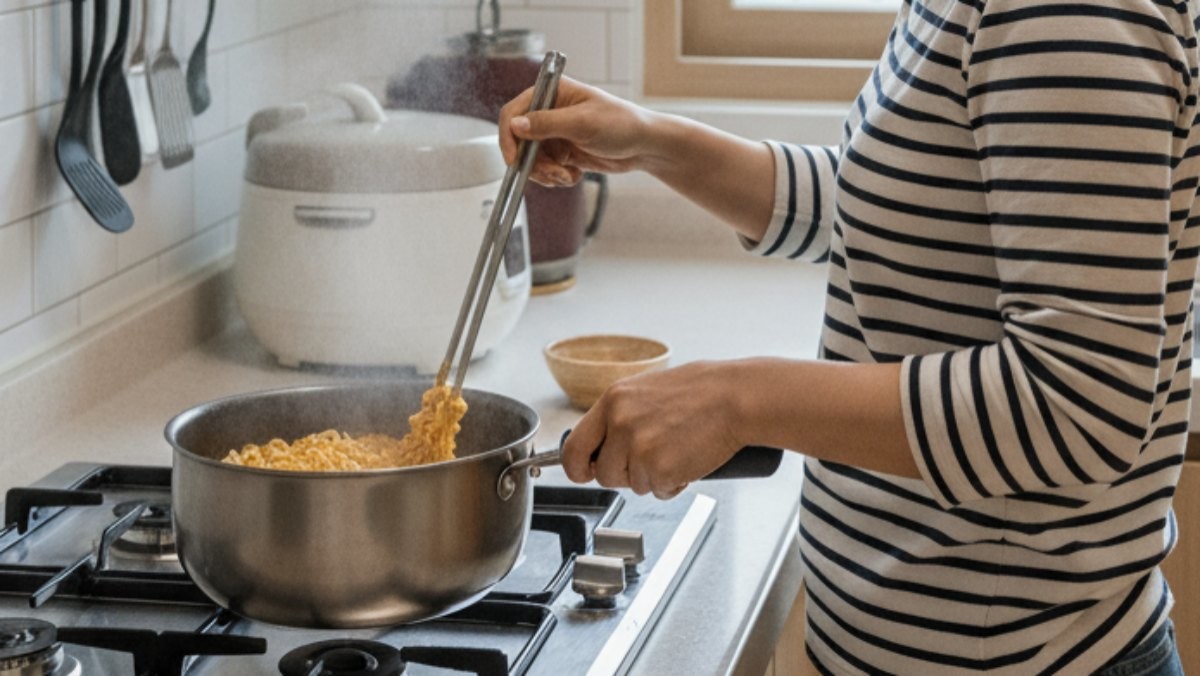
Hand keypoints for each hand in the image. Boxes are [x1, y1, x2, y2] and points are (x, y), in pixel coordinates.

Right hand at [498, 77, 657, 186]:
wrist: (644, 146)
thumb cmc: (621, 124)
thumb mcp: (582, 123)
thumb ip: (546, 124)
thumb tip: (516, 124)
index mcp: (552, 93)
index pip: (514, 112)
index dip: (509, 136)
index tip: (515, 159)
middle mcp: (549, 111)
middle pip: (520, 141)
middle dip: (533, 162)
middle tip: (552, 172)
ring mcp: (555, 133)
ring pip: (531, 159)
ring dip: (546, 173)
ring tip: (567, 174)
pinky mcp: (562, 152)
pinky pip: (545, 169)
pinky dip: (555, 177)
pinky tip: (573, 175)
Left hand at [561, 361, 745, 498]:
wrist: (736, 397)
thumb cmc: (703, 391)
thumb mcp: (647, 390)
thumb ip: (621, 414)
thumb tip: (604, 441)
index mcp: (613, 400)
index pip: (574, 446)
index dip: (577, 467)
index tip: (584, 472)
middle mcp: (620, 423)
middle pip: (604, 473)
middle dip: (625, 474)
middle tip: (651, 458)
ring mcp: (639, 448)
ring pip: (633, 485)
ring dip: (653, 478)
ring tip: (676, 451)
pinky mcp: (661, 469)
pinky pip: (659, 491)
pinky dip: (674, 484)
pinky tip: (687, 461)